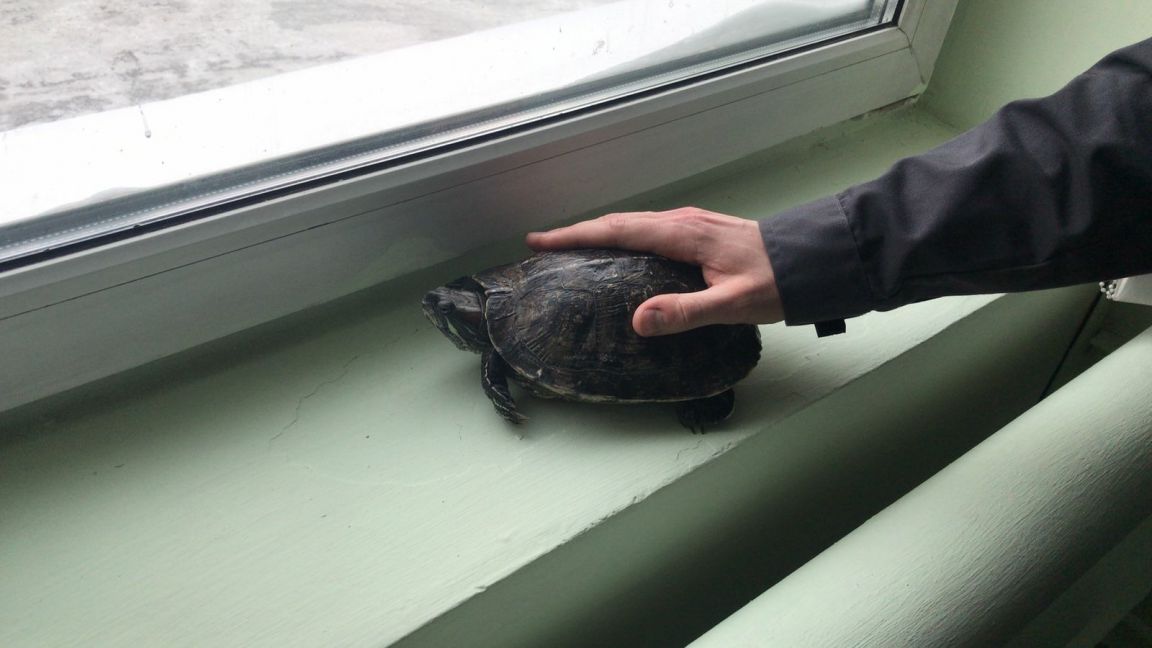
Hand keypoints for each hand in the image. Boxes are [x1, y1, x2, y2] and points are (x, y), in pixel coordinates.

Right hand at [526, 207, 782, 335]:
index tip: (540, 241)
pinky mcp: (700, 231)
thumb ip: (685, 312)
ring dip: (600, 233)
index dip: (575, 236)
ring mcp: (692, 223)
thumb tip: (637, 320)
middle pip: (619, 222)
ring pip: (634, 224)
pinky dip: (624, 237)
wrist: (813, 259)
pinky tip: (621, 253)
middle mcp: (682, 222)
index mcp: (682, 234)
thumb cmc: (777, 282)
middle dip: (578, 232)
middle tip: (544, 245)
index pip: (617, 231)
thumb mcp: (732, 304)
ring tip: (573, 248)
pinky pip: (649, 229)